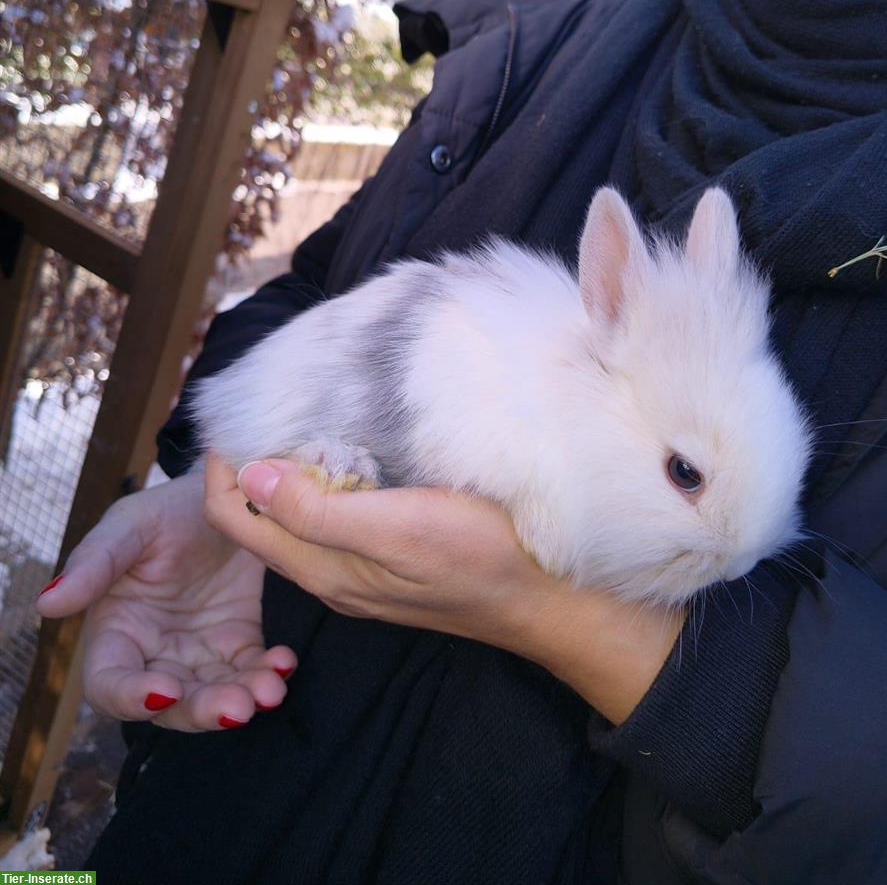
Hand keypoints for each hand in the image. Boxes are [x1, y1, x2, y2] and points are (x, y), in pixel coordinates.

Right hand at [36, 470, 296, 731]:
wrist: (230, 490)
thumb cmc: (168, 509)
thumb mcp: (130, 525)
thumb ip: (94, 564)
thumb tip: (47, 604)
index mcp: (118, 630)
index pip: (111, 684)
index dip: (132, 698)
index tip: (165, 690)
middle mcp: (156, 652)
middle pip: (171, 704)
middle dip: (203, 711)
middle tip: (238, 706)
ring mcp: (201, 651)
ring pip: (215, 695)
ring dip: (242, 699)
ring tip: (269, 690)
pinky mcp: (240, 642)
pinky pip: (253, 671)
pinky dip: (269, 675)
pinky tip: (284, 664)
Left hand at [204, 455, 682, 723]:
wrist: (549, 599)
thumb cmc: (481, 556)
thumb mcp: (398, 528)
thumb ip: (318, 511)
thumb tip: (248, 475)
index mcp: (323, 569)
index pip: (233, 519)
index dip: (219, 468)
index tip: (234, 414)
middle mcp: (331, 576)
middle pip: (257, 520)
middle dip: (247, 465)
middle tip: (266, 405)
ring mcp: (361, 572)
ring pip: (295, 519)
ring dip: (285, 471)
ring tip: (301, 417)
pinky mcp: (389, 562)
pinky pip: (331, 521)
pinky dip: (322, 482)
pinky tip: (347, 449)